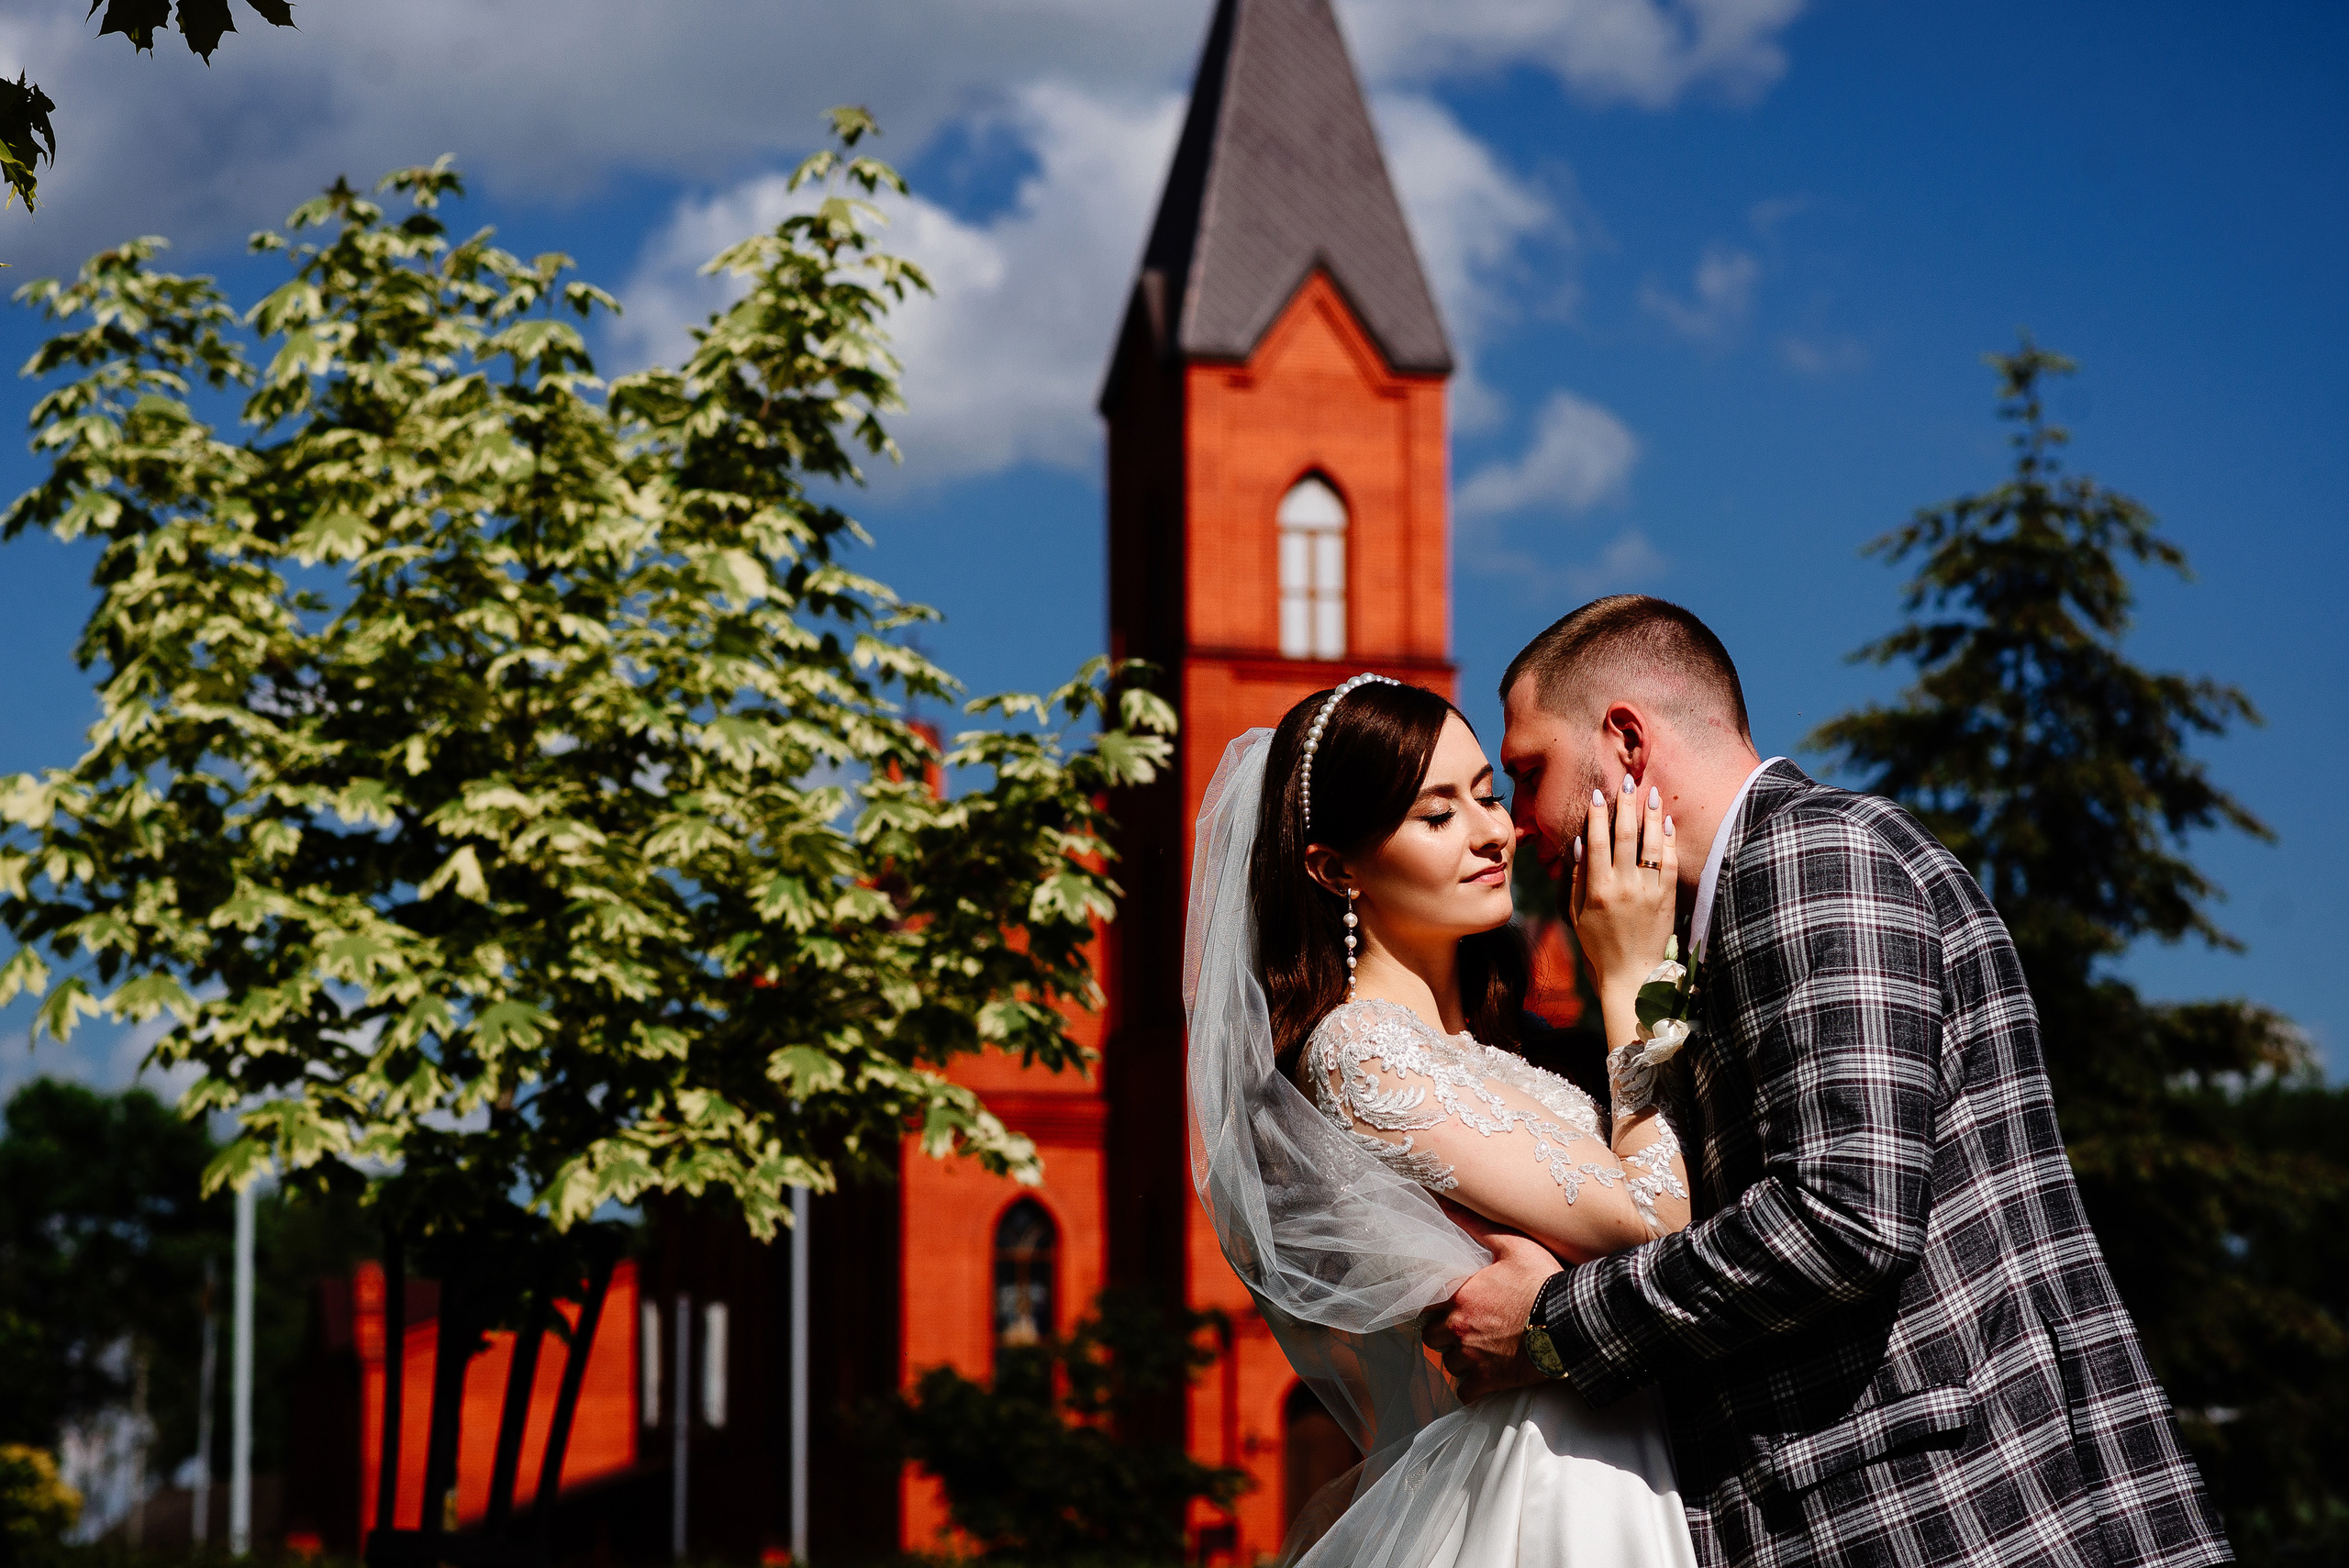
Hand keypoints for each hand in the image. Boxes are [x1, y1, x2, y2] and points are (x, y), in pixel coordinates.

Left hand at [1423, 1204, 1561, 1402]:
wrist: (1569, 1324)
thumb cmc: (1542, 1283)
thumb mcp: (1513, 1245)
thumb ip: (1476, 1226)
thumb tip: (1445, 1202)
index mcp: (1460, 1296)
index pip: (1424, 1305)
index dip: (1433, 1306)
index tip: (1445, 1306)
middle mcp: (1458, 1328)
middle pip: (1431, 1338)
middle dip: (1442, 1335)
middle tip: (1460, 1330)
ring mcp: (1473, 1358)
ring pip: (1448, 1365)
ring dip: (1458, 1360)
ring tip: (1475, 1352)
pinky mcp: (1489, 1381)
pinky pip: (1465, 1393)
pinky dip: (1470, 1389)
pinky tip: (1480, 1381)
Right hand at [1569, 773, 1678, 999]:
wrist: (1633, 974)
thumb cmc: (1599, 944)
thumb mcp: (1577, 913)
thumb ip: (1578, 876)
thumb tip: (1580, 842)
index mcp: (1598, 890)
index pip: (1597, 842)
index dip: (1597, 815)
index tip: (1598, 794)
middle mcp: (1624, 887)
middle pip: (1626, 836)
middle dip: (1626, 805)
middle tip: (1627, 780)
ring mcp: (1649, 892)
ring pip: (1652, 844)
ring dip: (1651, 815)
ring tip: (1651, 792)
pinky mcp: (1667, 898)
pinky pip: (1669, 862)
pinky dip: (1668, 840)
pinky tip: (1666, 822)